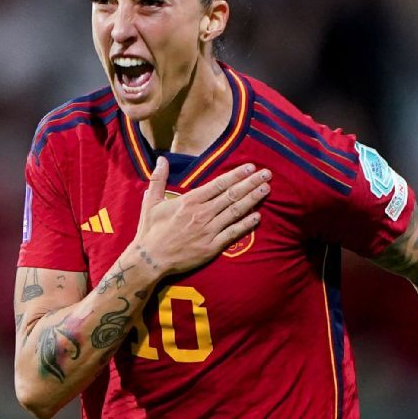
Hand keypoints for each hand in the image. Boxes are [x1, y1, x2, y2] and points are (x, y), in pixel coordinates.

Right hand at [134, 157, 269, 276]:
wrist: (150, 260)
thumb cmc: (150, 231)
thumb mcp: (151, 202)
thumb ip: (158, 179)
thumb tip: (161, 159)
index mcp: (189, 201)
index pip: (218, 184)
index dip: (236, 175)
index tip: (250, 167)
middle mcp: (202, 213)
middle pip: (232, 195)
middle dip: (251, 183)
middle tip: (267, 174)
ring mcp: (208, 231)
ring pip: (235, 211)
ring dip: (253, 199)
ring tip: (266, 189)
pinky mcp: (212, 247)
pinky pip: (233, 233)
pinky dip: (246, 224)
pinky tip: (258, 216)